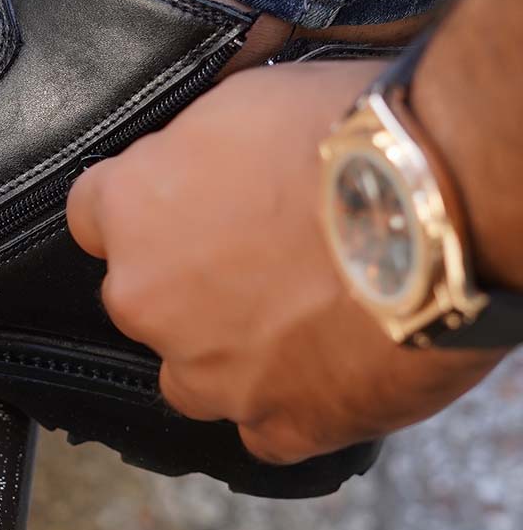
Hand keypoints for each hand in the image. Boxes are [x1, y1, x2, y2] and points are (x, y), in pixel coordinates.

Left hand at [66, 61, 504, 464]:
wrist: (437, 205)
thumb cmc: (344, 136)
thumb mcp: (243, 100)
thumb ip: (194, 145)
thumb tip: (197, 151)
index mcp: (130, 209)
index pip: (92, 214)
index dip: (138, 208)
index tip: (173, 206)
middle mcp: (147, 298)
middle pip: (139, 299)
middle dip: (183, 284)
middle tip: (257, 260)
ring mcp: (208, 370)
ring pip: (190, 375)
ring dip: (226, 353)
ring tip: (296, 321)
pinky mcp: (281, 423)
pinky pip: (263, 430)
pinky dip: (288, 406)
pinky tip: (327, 371)